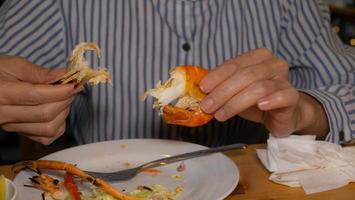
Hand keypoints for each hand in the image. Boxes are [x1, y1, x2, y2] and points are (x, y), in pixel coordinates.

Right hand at [0, 55, 81, 143]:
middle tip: (71, 86)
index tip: (73, 84)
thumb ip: (39, 72)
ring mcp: (12, 127)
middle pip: (45, 114)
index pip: (35, 96)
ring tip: (62, 97)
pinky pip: (47, 137)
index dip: (59, 91)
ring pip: (49, 128)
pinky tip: (57, 110)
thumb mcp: (14, 64)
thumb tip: (63, 75)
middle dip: (65, 99)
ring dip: (63, 112)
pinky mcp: (21, 134)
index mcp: (0, 94)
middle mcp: (3, 115)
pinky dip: (59, 124)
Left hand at [199, 48, 328, 137]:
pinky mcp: (292, 97)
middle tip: (207, 106)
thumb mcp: (235, 90)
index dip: (217, 76)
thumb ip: (221, 86)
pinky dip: (270, 100)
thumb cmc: (255, 100)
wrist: (281, 114)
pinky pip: (283, 96)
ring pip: (259, 88)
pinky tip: (260, 106)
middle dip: (222, 92)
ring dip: (236, 102)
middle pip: (245, 76)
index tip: (202, 88)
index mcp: (258, 57)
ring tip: (221, 114)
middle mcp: (273, 64)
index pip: (234, 64)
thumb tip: (198, 88)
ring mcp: (284, 79)